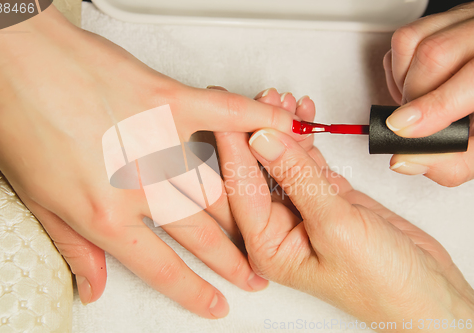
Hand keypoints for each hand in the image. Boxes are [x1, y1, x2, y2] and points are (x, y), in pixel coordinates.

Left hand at [0, 5, 302, 315]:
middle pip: (201, 233)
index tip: (214, 303)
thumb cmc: (12, 115)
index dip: (194, 292)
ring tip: (269, 224)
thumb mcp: (35, 199)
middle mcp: (139, 184)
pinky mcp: (168, 98)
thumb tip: (92, 284)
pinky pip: (224, 115)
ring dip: (248, 211)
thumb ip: (74, 248)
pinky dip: (257, 123)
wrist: (7, 55)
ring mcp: (159, 140)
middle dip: (234, 260)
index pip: (163, 268)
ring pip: (219, 186)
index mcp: (104, 214)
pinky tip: (281, 131)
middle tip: (253, 274)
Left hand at [216, 92, 473, 328]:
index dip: (234, 145)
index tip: (226, 111)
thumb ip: (298, 178)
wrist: (425, 293)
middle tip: (259, 97)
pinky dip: (306, 138)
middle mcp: (277, 228)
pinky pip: (307, 161)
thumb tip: (262, 139)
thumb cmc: (380, 283)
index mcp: (266, 245)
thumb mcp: (335, 226)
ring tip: (283, 99)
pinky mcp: (325, 197)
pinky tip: (302, 116)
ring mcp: (302, 210)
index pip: (241, 187)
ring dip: (282, 129)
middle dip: (258, 131)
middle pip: (256, 170)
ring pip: (282, 161)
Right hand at [383, 2, 473, 186]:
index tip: (403, 128)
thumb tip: (406, 159)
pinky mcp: (444, 21)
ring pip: (410, 40)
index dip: (432, 105)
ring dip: (400, 82)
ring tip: (417, 104)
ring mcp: (464, 20)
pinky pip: (405, 38)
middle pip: (433, 54)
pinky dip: (398, 69)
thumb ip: (451, 161)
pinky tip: (416, 86)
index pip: (469, 76)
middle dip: (411, 97)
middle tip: (412, 124)